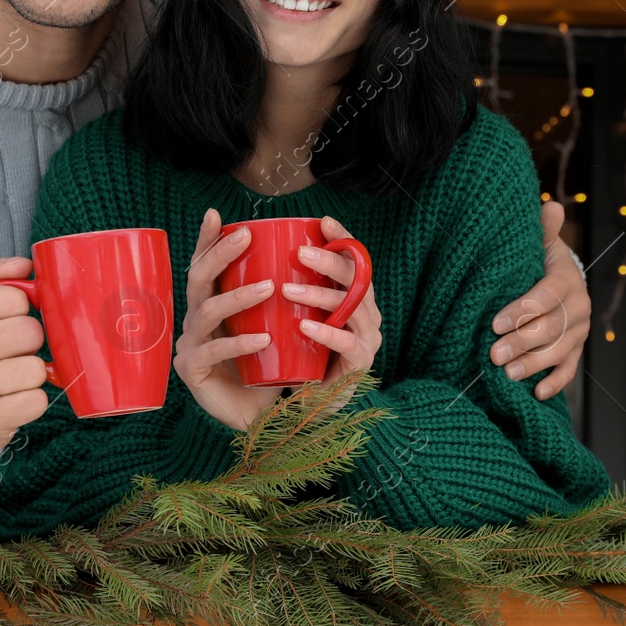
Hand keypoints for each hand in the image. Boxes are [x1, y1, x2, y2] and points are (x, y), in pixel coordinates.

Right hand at [0, 256, 49, 457]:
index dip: (19, 312)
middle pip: (30, 332)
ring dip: (31, 375)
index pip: (17, 298)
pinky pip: (37, 401)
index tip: (1, 326)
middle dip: (28, 344)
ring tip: (7, 379)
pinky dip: (31, 402)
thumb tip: (24, 264)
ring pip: (37, 368)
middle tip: (7, 355)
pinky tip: (9, 402)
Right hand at [174, 208, 277, 430]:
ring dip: (238, 297)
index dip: (207, 239)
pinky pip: (215, 352)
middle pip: (198, 279)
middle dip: (220, 254)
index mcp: (208, 303)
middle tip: (246, 236)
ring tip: (269, 288)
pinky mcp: (193, 371)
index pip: (204, 265)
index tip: (216, 213)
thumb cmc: (266, 365)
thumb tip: (304, 255)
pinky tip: (263, 338)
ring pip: (207, 311)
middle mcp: (194, 319)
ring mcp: (190, 344)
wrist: (258, 415)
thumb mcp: (271, 324)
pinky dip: (239, 343)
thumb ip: (277, 297)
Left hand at [289, 216, 381, 408]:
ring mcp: (368, 339)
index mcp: (355, 296)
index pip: (356, 260)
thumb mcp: (297, 315)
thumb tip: (257, 249)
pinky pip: (347, 345)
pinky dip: (327, 333)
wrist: (313, 404)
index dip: (343, 239)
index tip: (323, 221)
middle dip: (330, 261)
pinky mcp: (360, 365)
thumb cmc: (304, 353)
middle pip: (358, 278)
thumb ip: (289, 286)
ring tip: (288, 290)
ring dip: (319, 295)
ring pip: (352, 308)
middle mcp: (368, 313)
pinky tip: (306, 326)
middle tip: (300, 252)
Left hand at [489, 201, 591, 399]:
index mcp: (567, 278)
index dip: (523, 310)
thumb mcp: (538, 242)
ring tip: (507, 375)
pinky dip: (555, 383)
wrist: (558, 278)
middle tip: (493, 355)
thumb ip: (542, 229)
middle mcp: (579, 306)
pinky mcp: (576, 350)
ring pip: (560, 351)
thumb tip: (551, 206)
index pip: (547, 295)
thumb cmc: (538, 260)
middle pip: (552, 328)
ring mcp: (579, 331)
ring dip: (534, 365)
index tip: (494, 323)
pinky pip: (569, 370)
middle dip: (522, 343)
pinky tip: (536, 394)